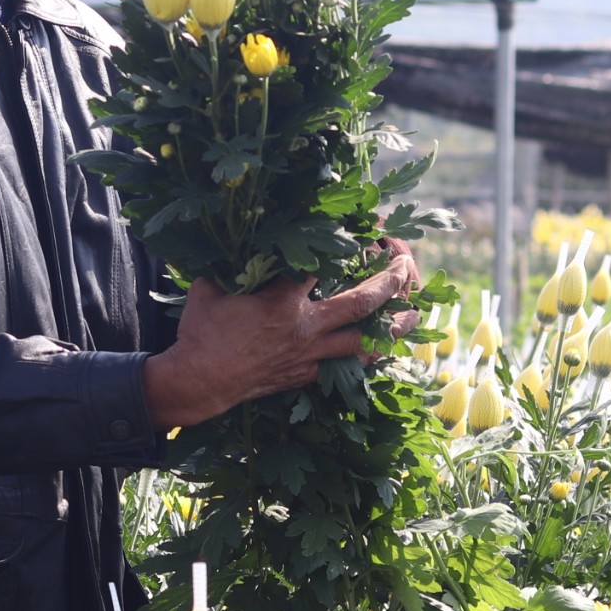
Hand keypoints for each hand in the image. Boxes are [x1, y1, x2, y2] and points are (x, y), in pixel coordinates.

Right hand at [141, 239, 421, 433]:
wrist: (198, 382)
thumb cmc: (201, 332)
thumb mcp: (211, 287)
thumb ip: (232, 264)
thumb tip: (236, 241)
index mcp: (284, 299)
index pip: (325, 263)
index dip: (346, 241)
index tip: (364, 228)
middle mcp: (306, 326)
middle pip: (362, 302)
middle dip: (390, 282)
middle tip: (404, 265)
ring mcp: (309, 355)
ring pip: (364, 342)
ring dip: (393, 328)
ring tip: (412, 314)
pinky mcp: (305, 376)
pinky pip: (343, 365)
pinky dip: (362, 355)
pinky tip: (375, 348)